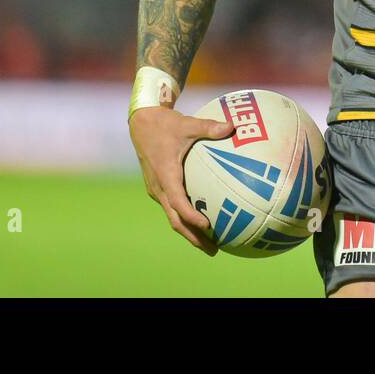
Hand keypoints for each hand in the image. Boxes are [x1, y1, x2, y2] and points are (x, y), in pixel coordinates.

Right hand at [129, 102, 233, 255]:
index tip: (207, 226)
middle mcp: (159, 187)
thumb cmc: (165, 124)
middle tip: (214, 250)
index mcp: (165, 175)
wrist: (141, 123)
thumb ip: (209, 127)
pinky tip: (204, 220)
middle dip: (193, 237)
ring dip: (189, 231)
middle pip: (175, 219)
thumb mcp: (188, 124)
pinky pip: (172, 207)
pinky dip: (185, 218)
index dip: (192, 216)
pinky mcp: (158, 187)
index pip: (178, 202)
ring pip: (172, 216)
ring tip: (211, 244)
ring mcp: (157, 189)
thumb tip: (232, 126)